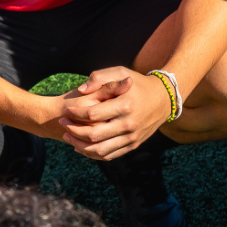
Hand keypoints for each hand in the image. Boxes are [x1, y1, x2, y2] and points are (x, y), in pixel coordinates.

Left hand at [53, 67, 172, 160]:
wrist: (164, 99)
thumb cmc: (138, 83)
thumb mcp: (120, 71)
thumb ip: (99, 77)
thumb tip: (81, 90)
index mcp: (124, 105)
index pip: (92, 114)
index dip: (75, 113)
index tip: (66, 110)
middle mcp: (129, 124)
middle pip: (93, 135)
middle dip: (73, 130)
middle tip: (62, 123)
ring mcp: (132, 137)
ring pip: (100, 150)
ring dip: (80, 145)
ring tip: (68, 136)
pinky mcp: (133, 145)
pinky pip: (110, 154)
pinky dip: (93, 153)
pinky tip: (82, 146)